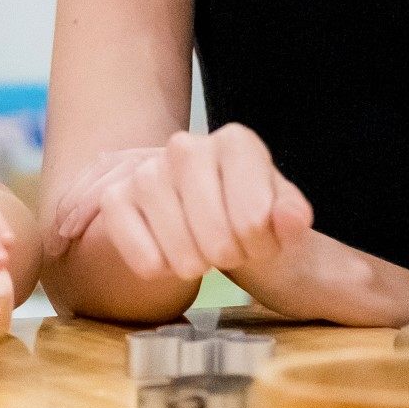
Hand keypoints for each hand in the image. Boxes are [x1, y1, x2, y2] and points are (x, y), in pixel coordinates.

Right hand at [45, 124, 313, 290]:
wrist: (211, 214)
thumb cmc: (251, 210)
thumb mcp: (282, 212)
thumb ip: (292, 215)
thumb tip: (292, 221)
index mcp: (235, 141)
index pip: (254, 217)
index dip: (262, 244)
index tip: (260, 239)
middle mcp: (186, 145)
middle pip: (217, 237)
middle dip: (230, 256)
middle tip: (230, 251)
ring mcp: (148, 170)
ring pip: (180, 247)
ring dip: (196, 265)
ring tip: (202, 254)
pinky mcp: (116, 198)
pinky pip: (139, 252)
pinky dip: (157, 266)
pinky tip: (168, 256)